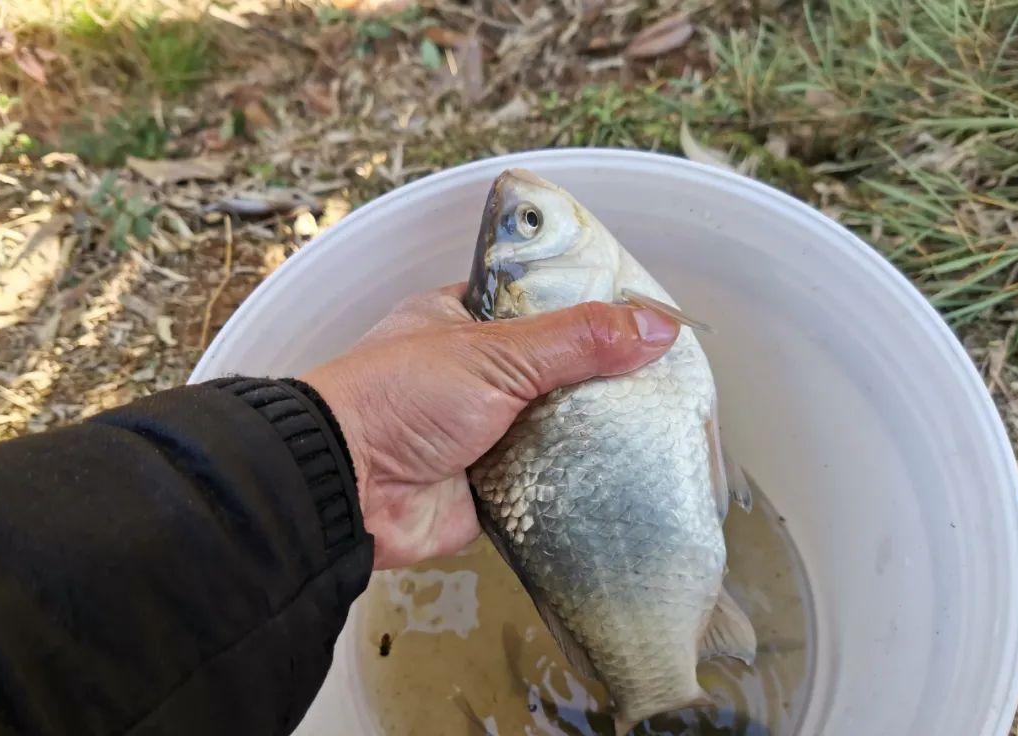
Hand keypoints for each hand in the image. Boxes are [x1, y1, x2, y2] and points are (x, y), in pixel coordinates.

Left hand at [302, 283, 678, 569]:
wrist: (347, 490)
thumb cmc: (407, 396)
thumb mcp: (496, 352)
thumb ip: (577, 339)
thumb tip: (661, 326)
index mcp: (465, 322)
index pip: (541, 306)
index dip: (590, 312)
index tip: (647, 321)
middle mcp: (477, 376)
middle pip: (557, 372)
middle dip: (603, 380)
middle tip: (671, 381)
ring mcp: (486, 433)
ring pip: (558, 428)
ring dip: (598, 432)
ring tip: (669, 426)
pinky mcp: (495, 487)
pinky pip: (550, 481)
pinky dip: (582, 480)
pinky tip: (635, 473)